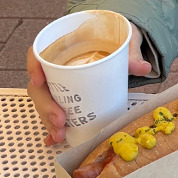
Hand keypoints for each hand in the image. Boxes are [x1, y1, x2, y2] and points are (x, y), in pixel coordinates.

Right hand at [27, 23, 152, 145]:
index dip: (33, 66)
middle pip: (40, 85)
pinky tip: (54, 140)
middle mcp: (57, 65)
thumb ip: (130, 54)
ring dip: (48, 119)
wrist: (120, 41)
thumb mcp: (124, 41)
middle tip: (60, 119)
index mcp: (65, 45)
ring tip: (60, 134)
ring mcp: (59, 82)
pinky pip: (54, 111)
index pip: (38, 53)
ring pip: (44, 101)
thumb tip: (143, 68)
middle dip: (46, 105)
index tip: (38, 81)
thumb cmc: (115, 37)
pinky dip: (52, 126)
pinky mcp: (67, 96)